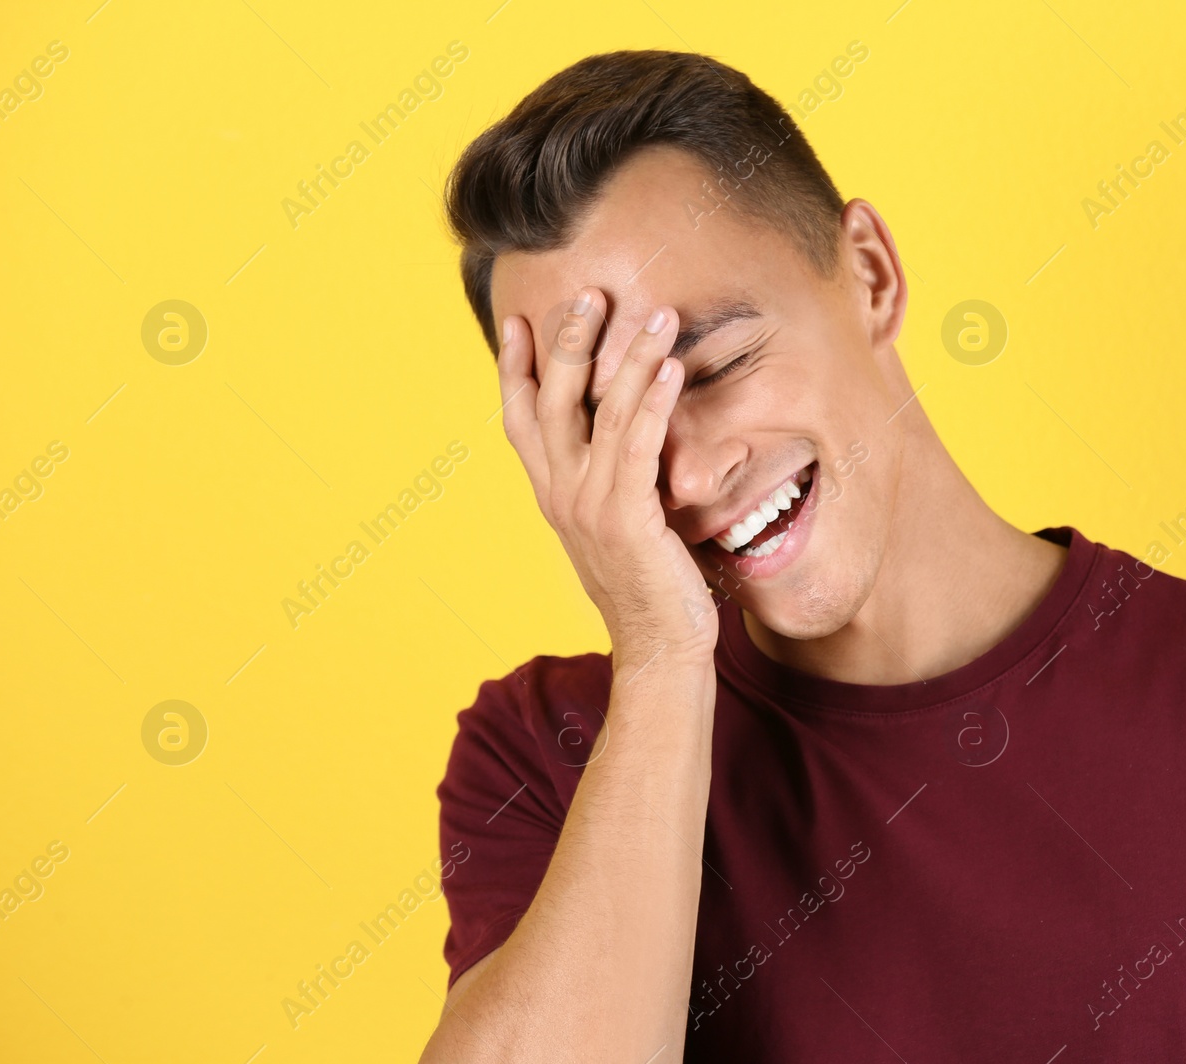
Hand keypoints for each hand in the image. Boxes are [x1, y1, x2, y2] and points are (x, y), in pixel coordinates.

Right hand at [497, 287, 718, 673]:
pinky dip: (651, 402)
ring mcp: (589, 506)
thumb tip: (626, 440)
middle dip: (570, 341)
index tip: (515, 320)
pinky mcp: (626, 518)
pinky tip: (670, 369)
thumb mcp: (616, 525)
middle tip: (590, 293)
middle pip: (554, 400)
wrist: (658, 649)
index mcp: (553, 494)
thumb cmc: (648, 587)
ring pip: (602, 412)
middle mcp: (561, 495)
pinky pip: (636, 446)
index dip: (515, 369)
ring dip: (630, 357)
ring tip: (657, 315)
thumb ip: (610, 482)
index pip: (521, 419)